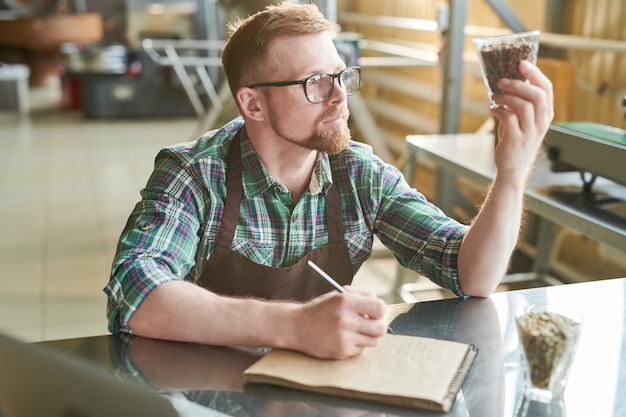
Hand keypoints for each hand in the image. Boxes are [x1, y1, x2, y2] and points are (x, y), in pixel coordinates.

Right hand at [289, 287, 387, 359]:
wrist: (296, 326)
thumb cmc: (320, 309)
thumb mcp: (338, 294)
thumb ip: (360, 295)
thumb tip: (379, 303)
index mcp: (346, 301)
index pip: (380, 308)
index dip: (379, 310)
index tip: (374, 312)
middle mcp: (346, 319)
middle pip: (381, 328)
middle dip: (378, 326)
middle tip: (370, 324)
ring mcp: (343, 337)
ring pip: (373, 341)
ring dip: (367, 337)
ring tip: (355, 331)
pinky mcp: (341, 352)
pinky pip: (360, 350)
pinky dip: (356, 345)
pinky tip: (344, 339)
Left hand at [490, 60, 553, 186]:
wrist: (512, 168)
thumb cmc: (516, 140)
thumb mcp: (523, 120)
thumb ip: (521, 103)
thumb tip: (508, 80)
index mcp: (546, 115)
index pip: (547, 89)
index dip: (535, 74)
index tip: (521, 63)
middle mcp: (541, 123)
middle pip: (537, 95)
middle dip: (518, 83)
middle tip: (501, 80)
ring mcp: (530, 132)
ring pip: (524, 106)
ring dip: (506, 96)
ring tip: (495, 95)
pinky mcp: (516, 140)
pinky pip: (509, 118)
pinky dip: (499, 110)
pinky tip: (492, 109)